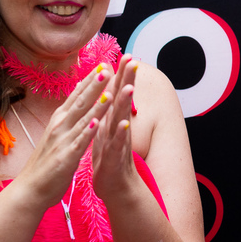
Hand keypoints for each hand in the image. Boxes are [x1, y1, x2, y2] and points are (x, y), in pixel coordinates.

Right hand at [14, 66, 111, 206]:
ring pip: (83, 118)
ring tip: (108, 89)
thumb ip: (68, 116)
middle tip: (107, 67)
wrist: (30, 189)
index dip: (90, 80)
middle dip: (94, 84)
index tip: (103, 63)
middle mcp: (60, 126)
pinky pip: (80, 141)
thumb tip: (77, 96)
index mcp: (60, 120)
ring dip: (96, 103)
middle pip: (80, 101)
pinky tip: (98, 121)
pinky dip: (88, 130)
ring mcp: (63, 140)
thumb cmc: (46, 163)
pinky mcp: (67, 156)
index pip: (76, 95)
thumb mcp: (57, 134)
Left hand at [92, 55, 140, 196]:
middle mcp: (119, 127)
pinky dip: (120, 133)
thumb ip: (109, 111)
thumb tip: (109, 91)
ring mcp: (119, 141)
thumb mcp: (107, 130)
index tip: (125, 55)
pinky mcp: (115, 156)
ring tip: (129, 87)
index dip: (121, 74)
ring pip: (123, 118)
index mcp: (113, 119)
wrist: (116, 186)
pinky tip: (124, 123)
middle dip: (128, 80)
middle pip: (124, 99)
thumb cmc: (108, 157)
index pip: (117, 93)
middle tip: (133, 61)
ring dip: (126, 103)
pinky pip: (118, 143)